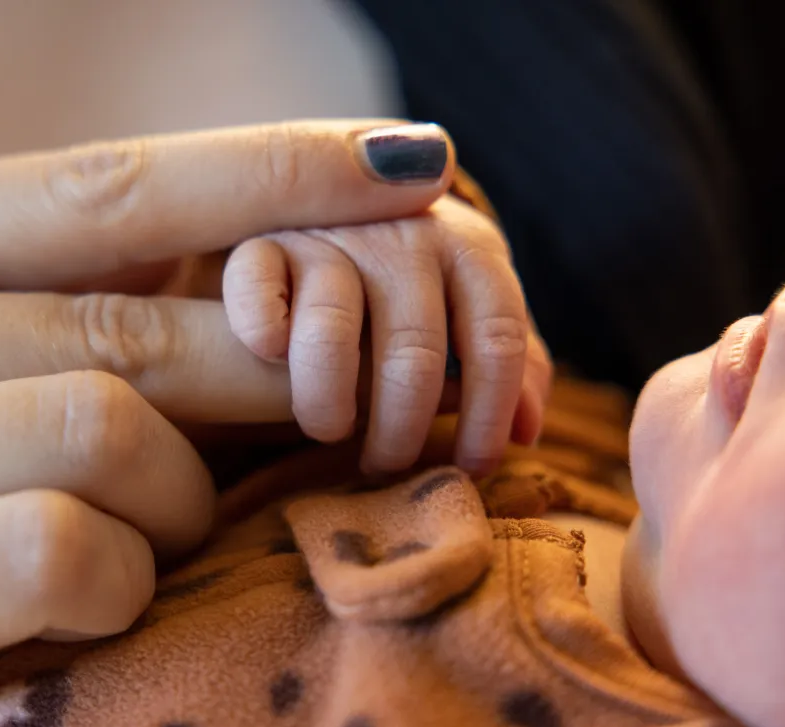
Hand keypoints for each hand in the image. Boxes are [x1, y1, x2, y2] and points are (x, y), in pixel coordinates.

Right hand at [0, 120, 452, 726]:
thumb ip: (48, 328)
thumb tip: (260, 293)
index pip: (101, 186)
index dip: (271, 173)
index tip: (412, 164)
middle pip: (128, 325)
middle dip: (260, 384)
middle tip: (325, 422)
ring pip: (109, 430)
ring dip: (172, 507)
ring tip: (141, 549)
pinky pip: (60, 545)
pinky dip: (116, 583)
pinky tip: (82, 611)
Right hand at [223, 194, 551, 474]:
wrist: (333, 201)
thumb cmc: (414, 282)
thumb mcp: (470, 306)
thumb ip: (507, 360)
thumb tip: (528, 434)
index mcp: (469, 250)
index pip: (497, 337)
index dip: (489, 415)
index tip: (471, 467)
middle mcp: (404, 233)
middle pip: (415, 350)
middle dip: (402, 427)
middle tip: (385, 464)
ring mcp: (330, 234)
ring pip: (331, 329)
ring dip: (328, 399)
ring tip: (328, 431)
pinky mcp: (262, 241)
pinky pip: (257, 286)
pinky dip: (262, 330)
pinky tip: (273, 360)